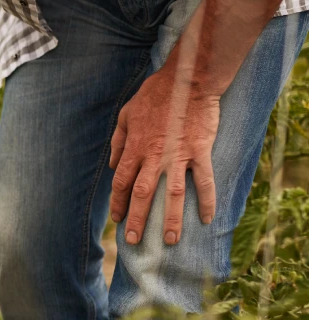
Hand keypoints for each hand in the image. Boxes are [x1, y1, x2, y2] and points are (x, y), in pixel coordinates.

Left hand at [109, 71, 219, 245]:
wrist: (188, 80)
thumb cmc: (155, 95)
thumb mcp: (126, 114)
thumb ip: (118, 141)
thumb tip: (112, 164)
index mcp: (135, 148)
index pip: (121, 182)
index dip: (117, 203)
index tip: (116, 219)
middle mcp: (153, 156)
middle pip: (141, 194)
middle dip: (136, 219)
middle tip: (133, 240)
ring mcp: (177, 155)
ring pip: (172, 194)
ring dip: (169, 219)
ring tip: (169, 240)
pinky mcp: (200, 151)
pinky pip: (204, 181)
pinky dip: (206, 200)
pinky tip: (206, 219)